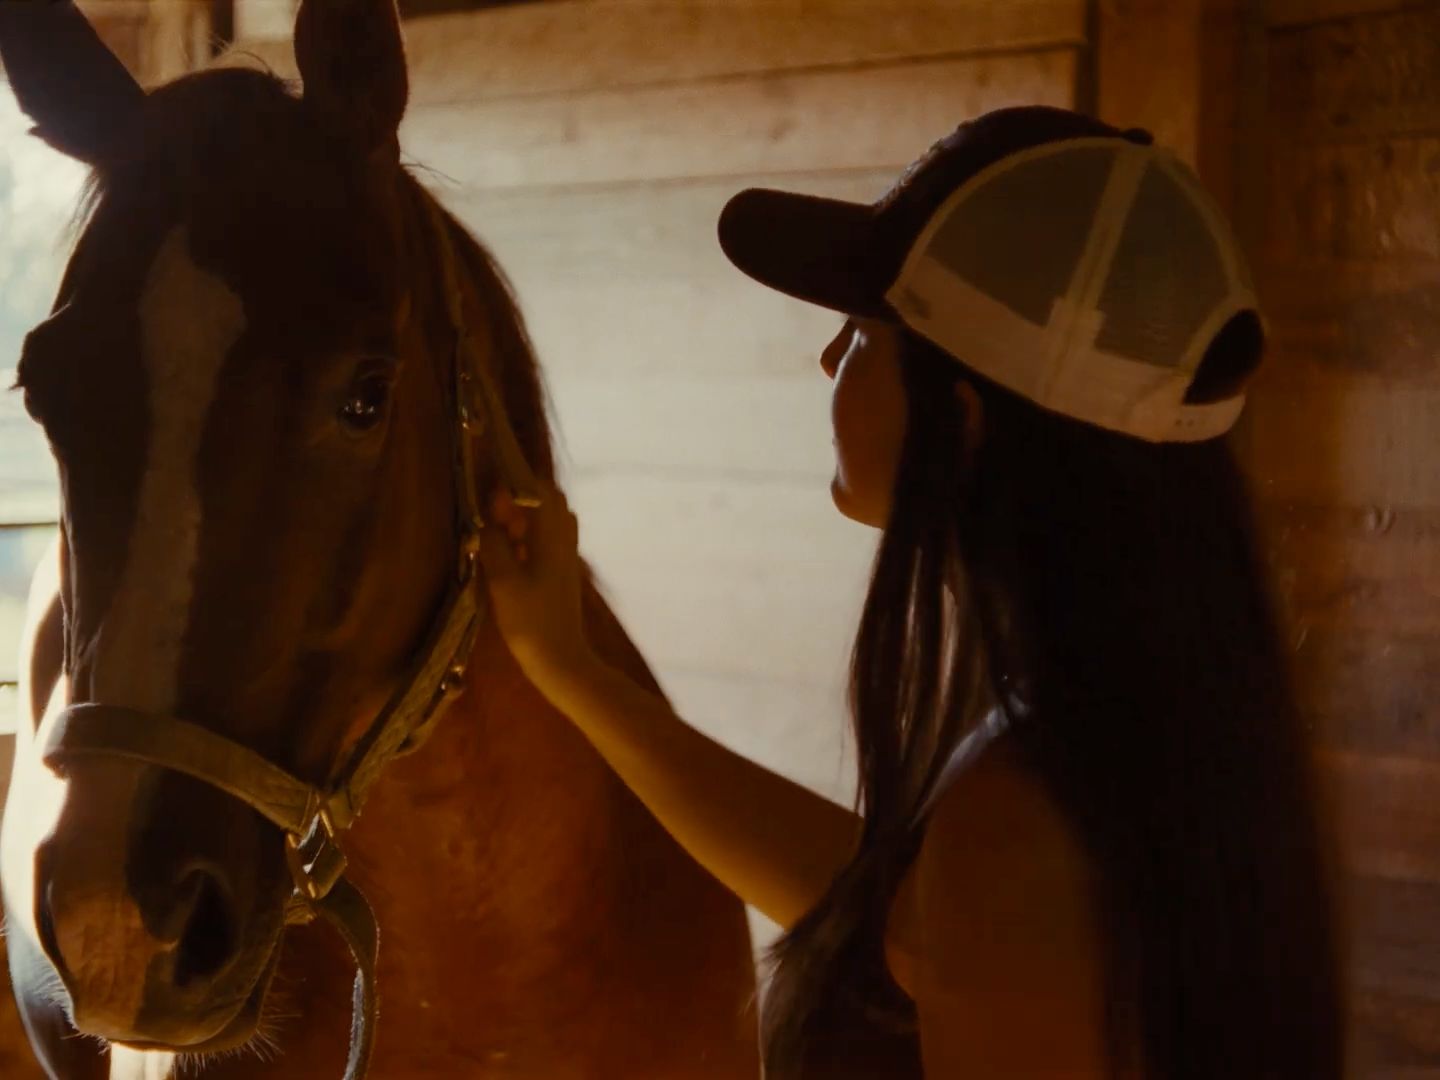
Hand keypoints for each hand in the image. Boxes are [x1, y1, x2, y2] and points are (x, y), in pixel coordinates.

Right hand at [477, 482, 593, 685]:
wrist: (560, 660)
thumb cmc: (530, 621)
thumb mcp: (503, 581)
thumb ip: (492, 544)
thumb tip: (483, 521)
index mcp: (553, 537)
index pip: (541, 489)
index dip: (514, 484)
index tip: (489, 498)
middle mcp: (565, 540)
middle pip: (549, 501)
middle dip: (520, 500)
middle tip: (494, 519)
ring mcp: (567, 557)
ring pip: (550, 521)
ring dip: (525, 520)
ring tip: (500, 537)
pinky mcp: (563, 573)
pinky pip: (549, 540)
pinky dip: (530, 539)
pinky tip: (511, 558)